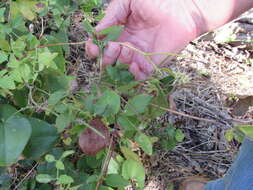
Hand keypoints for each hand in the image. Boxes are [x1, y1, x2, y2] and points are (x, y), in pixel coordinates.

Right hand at [86, 0, 202, 79]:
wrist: (183, 6)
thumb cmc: (156, 0)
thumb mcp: (127, 1)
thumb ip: (111, 16)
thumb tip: (96, 33)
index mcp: (121, 31)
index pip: (103, 45)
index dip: (94, 49)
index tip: (93, 49)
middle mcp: (129, 45)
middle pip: (111, 59)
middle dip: (107, 57)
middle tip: (112, 49)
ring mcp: (141, 55)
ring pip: (123, 68)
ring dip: (120, 63)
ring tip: (127, 50)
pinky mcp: (154, 62)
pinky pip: (141, 75)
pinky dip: (135, 75)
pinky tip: (135, 65)